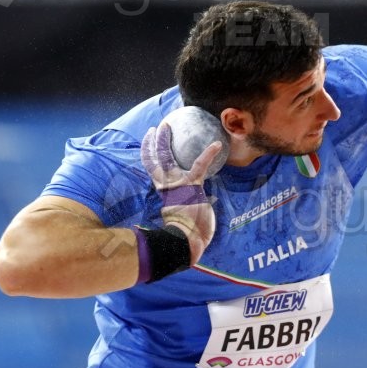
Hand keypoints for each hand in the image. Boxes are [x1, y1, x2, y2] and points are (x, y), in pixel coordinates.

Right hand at [141, 123, 222, 262]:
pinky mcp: (191, 185)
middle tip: (157, 128)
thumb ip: (183, 205)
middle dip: (154, 142)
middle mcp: (167, 185)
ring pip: (166, 157)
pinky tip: (218, 144)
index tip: (149, 141)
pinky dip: (209, 153)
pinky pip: (199, 165)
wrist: (187, 241)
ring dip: (165, 140)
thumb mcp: (182, 215)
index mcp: (165, 192)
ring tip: (168, 126)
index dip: (148, 154)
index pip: (152, 169)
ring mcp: (177, 184)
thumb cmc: (186, 233)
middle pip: (155, 160)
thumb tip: (188, 203)